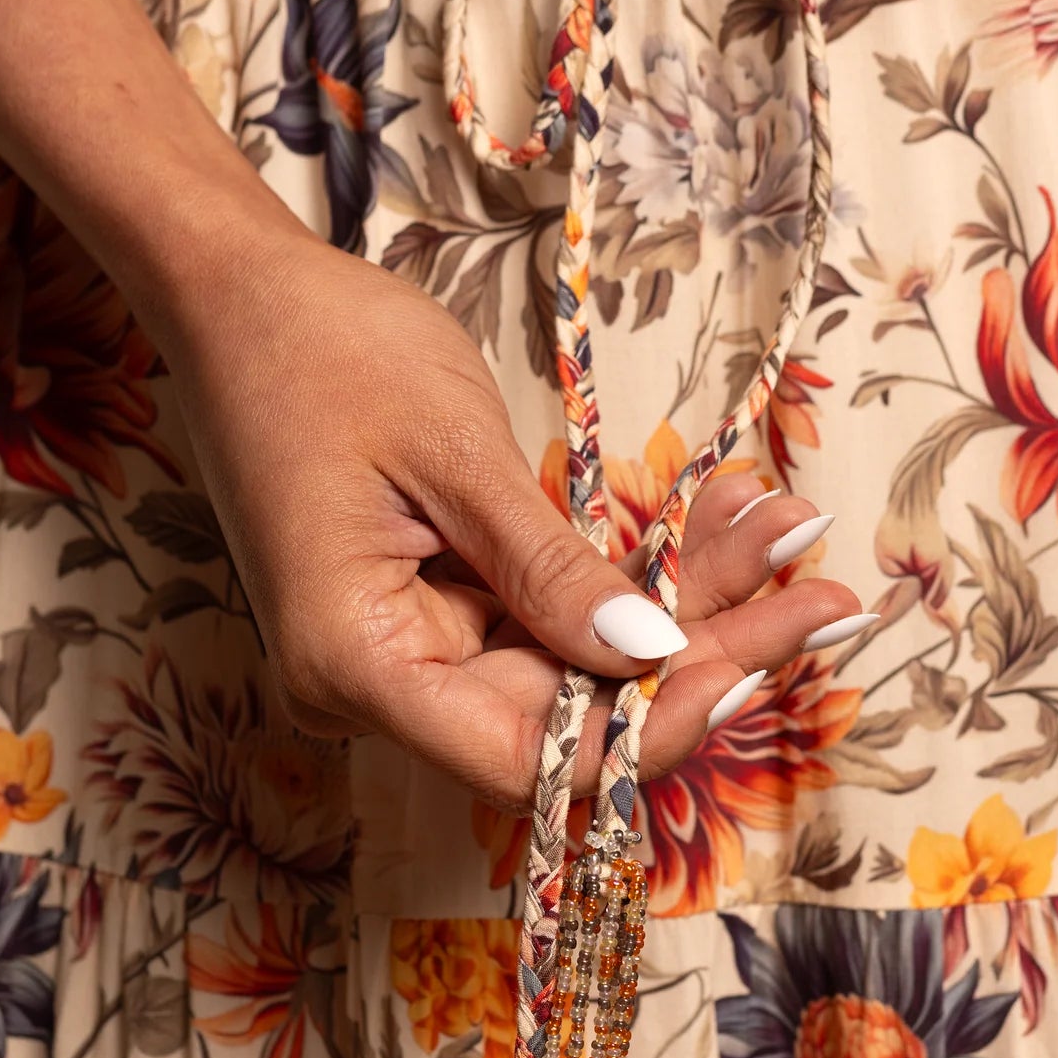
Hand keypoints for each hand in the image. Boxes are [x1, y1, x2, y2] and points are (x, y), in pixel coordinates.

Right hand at [161, 218, 864, 808]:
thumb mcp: (456, 455)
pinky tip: (714, 524)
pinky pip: (546, 617)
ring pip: (570, 666)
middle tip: (818, 592)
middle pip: (564, 714)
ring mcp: (404, 652)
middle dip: (699, 650)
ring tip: (781, 533)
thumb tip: (649, 658)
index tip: (753, 669)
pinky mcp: (431, 614)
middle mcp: (376, 684)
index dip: (644, 730)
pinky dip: (624, 574)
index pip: (525, 760)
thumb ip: (552, 570)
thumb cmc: (325, 353)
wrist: (239, 297)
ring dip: (679, 603)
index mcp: (356, 663)